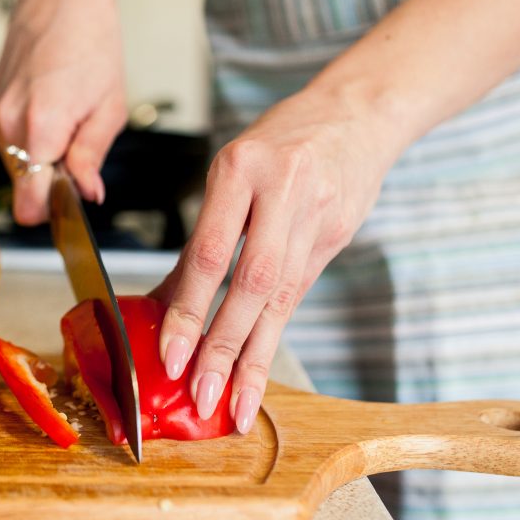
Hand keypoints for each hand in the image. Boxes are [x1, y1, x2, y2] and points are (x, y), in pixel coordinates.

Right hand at [0, 0, 126, 223]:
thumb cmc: (91, 40)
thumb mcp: (110, 106)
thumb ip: (92, 156)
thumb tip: (87, 195)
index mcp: (41, 125)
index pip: (29, 201)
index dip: (52, 212)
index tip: (71, 207)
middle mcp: (9, 125)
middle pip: (25, 189)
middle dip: (52, 184)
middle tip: (81, 154)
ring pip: (18, 170)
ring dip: (44, 162)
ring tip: (69, 124)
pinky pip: (13, 148)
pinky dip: (33, 145)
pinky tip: (53, 114)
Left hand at [151, 89, 398, 434]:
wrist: (355, 115)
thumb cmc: (280, 143)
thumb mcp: (232, 172)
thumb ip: (204, 236)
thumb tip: (164, 302)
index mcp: (240, 168)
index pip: (210, 252)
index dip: (189, 309)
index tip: (171, 355)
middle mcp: (281, 191)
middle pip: (249, 282)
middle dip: (223, 345)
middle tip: (200, 393)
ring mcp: (315, 215)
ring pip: (280, 298)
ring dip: (254, 357)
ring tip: (234, 403)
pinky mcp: (336, 235)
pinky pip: (298, 293)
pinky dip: (274, 335)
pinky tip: (259, 370)